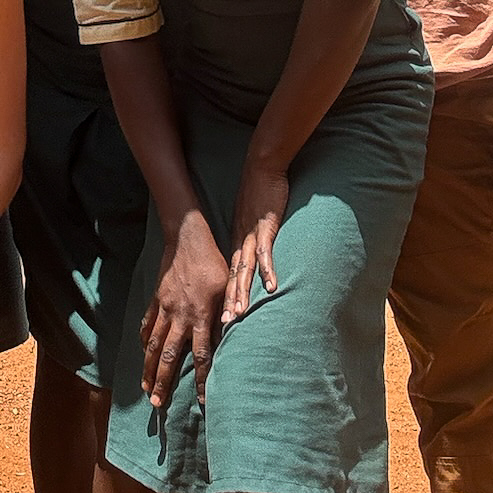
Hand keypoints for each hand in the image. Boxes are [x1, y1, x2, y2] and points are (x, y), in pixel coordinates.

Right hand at [140, 214, 228, 408]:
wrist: (186, 238)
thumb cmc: (213, 261)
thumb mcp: (227, 284)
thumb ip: (229, 308)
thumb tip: (235, 328)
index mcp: (200, 316)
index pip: (201, 356)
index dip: (201, 380)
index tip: (202, 401)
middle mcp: (179, 316)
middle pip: (168, 356)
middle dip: (162, 382)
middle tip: (157, 405)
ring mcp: (164, 308)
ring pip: (152, 344)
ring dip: (148, 368)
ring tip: (145, 388)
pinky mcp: (156, 299)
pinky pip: (147, 324)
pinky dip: (143, 340)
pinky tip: (141, 352)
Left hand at [225, 159, 288, 322]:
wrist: (262, 169)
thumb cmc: (259, 194)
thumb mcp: (252, 220)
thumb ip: (253, 238)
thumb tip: (253, 253)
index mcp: (238, 241)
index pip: (230, 273)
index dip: (226, 295)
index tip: (222, 317)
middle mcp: (242, 241)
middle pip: (234, 276)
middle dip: (230, 300)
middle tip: (225, 324)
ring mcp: (253, 235)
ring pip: (245, 269)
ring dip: (242, 291)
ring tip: (240, 313)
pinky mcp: (266, 227)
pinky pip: (266, 252)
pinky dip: (268, 270)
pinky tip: (271, 287)